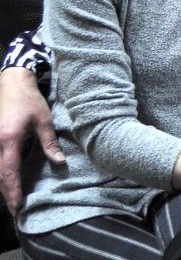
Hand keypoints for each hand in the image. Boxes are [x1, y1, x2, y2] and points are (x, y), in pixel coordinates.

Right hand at [0, 67, 64, 213]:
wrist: (12, 84)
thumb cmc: (30, 101)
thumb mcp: (44, 121)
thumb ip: (50, 143)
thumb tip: (60, 163)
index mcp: (8, 140)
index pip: (9, 172)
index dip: (13, 191)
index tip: (18, 207)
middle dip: (7, 193)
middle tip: (16, 210)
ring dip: (3, 185)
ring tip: (13, 200)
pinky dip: (1, 173)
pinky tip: (8, 180)